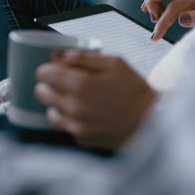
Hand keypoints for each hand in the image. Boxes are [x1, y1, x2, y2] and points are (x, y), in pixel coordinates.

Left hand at [35, 51, 157, 149]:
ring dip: (59, 104)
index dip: (50, 68)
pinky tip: (90, 114)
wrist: (153, 121)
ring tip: (80, 100)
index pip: (43, 73)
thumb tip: (58, 55)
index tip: (59, 68)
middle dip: (52, 85)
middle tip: (70, 83)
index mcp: (79, 84)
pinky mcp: (82, 139)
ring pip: (50, 112)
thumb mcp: (115, 63)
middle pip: (41, 92)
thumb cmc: (136, 92)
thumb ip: (83, 57)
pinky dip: (72, 120)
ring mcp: (76, 126)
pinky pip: (66, 127)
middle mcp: (73, 107)